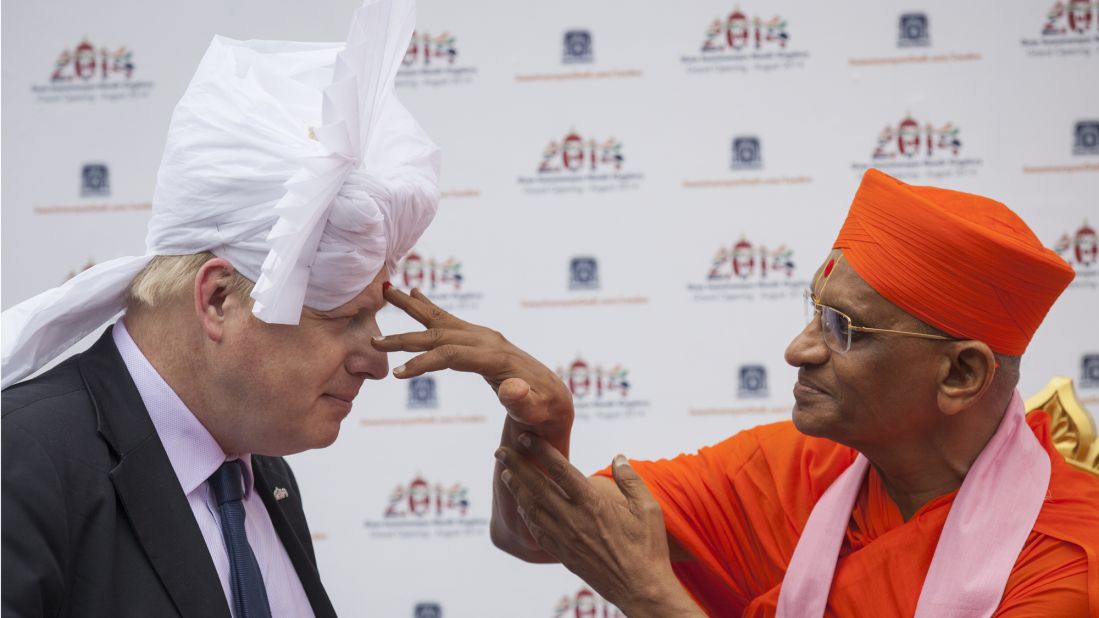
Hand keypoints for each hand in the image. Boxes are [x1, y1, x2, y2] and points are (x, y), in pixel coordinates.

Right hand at [372, 285, 573, 428]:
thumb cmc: (544, 409)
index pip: (452, 355)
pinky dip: (429, 307)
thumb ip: (524, 401)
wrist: (554, 397)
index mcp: (497, 357)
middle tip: (374, 341)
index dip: (424, 363)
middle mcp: (488, 340)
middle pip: (440, 332)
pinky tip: (416, 293)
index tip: (397, 373)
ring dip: (412, 306)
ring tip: (386, 290)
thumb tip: (512, 388)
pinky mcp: (481, 339)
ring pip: (442, 318)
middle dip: (406, 337)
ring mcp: (484, 336)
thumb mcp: (537, 410)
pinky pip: (449, 320)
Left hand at [497, 433, 702, 616]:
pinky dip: (526, 516)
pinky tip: (522, 507)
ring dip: (516, 490)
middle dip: (516, 466)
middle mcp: (574, 520)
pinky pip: (538, 532)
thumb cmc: (648, 548)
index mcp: (593, 504)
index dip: (541, 451)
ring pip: (532, 509)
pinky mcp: (563, 554)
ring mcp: (566, 539)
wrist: (640, 589)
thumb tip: (618, 456)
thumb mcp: (648, 509)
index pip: (561, 470)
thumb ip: (631, 480)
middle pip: (537, 487)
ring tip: (505, 474)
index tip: (526, 437)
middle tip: (500, 452)